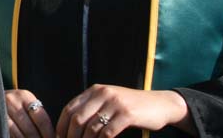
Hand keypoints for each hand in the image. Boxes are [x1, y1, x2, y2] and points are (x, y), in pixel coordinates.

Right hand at [5, 89, 53, 137]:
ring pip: (18, 134)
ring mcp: (1, 110)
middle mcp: (11, 101)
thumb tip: (54, 136)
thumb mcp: (26, 104)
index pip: (41, 119)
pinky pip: (8, 134)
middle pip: (30, 129)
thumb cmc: (15, 105)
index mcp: (24, 96)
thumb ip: (37, 116)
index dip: (48, 134)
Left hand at [56, 85, 194, 136]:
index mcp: (95, 90)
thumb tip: (71, 124)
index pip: (70, 107)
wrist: (160, 104)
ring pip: (91, 127)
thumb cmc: (132, 106)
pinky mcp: (127, 114)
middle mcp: (103, 94)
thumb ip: (92, 107)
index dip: (62, 125)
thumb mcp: (109, 100)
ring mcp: (115, 103)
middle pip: (78, 118)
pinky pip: (108, 132)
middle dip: (71, 136)